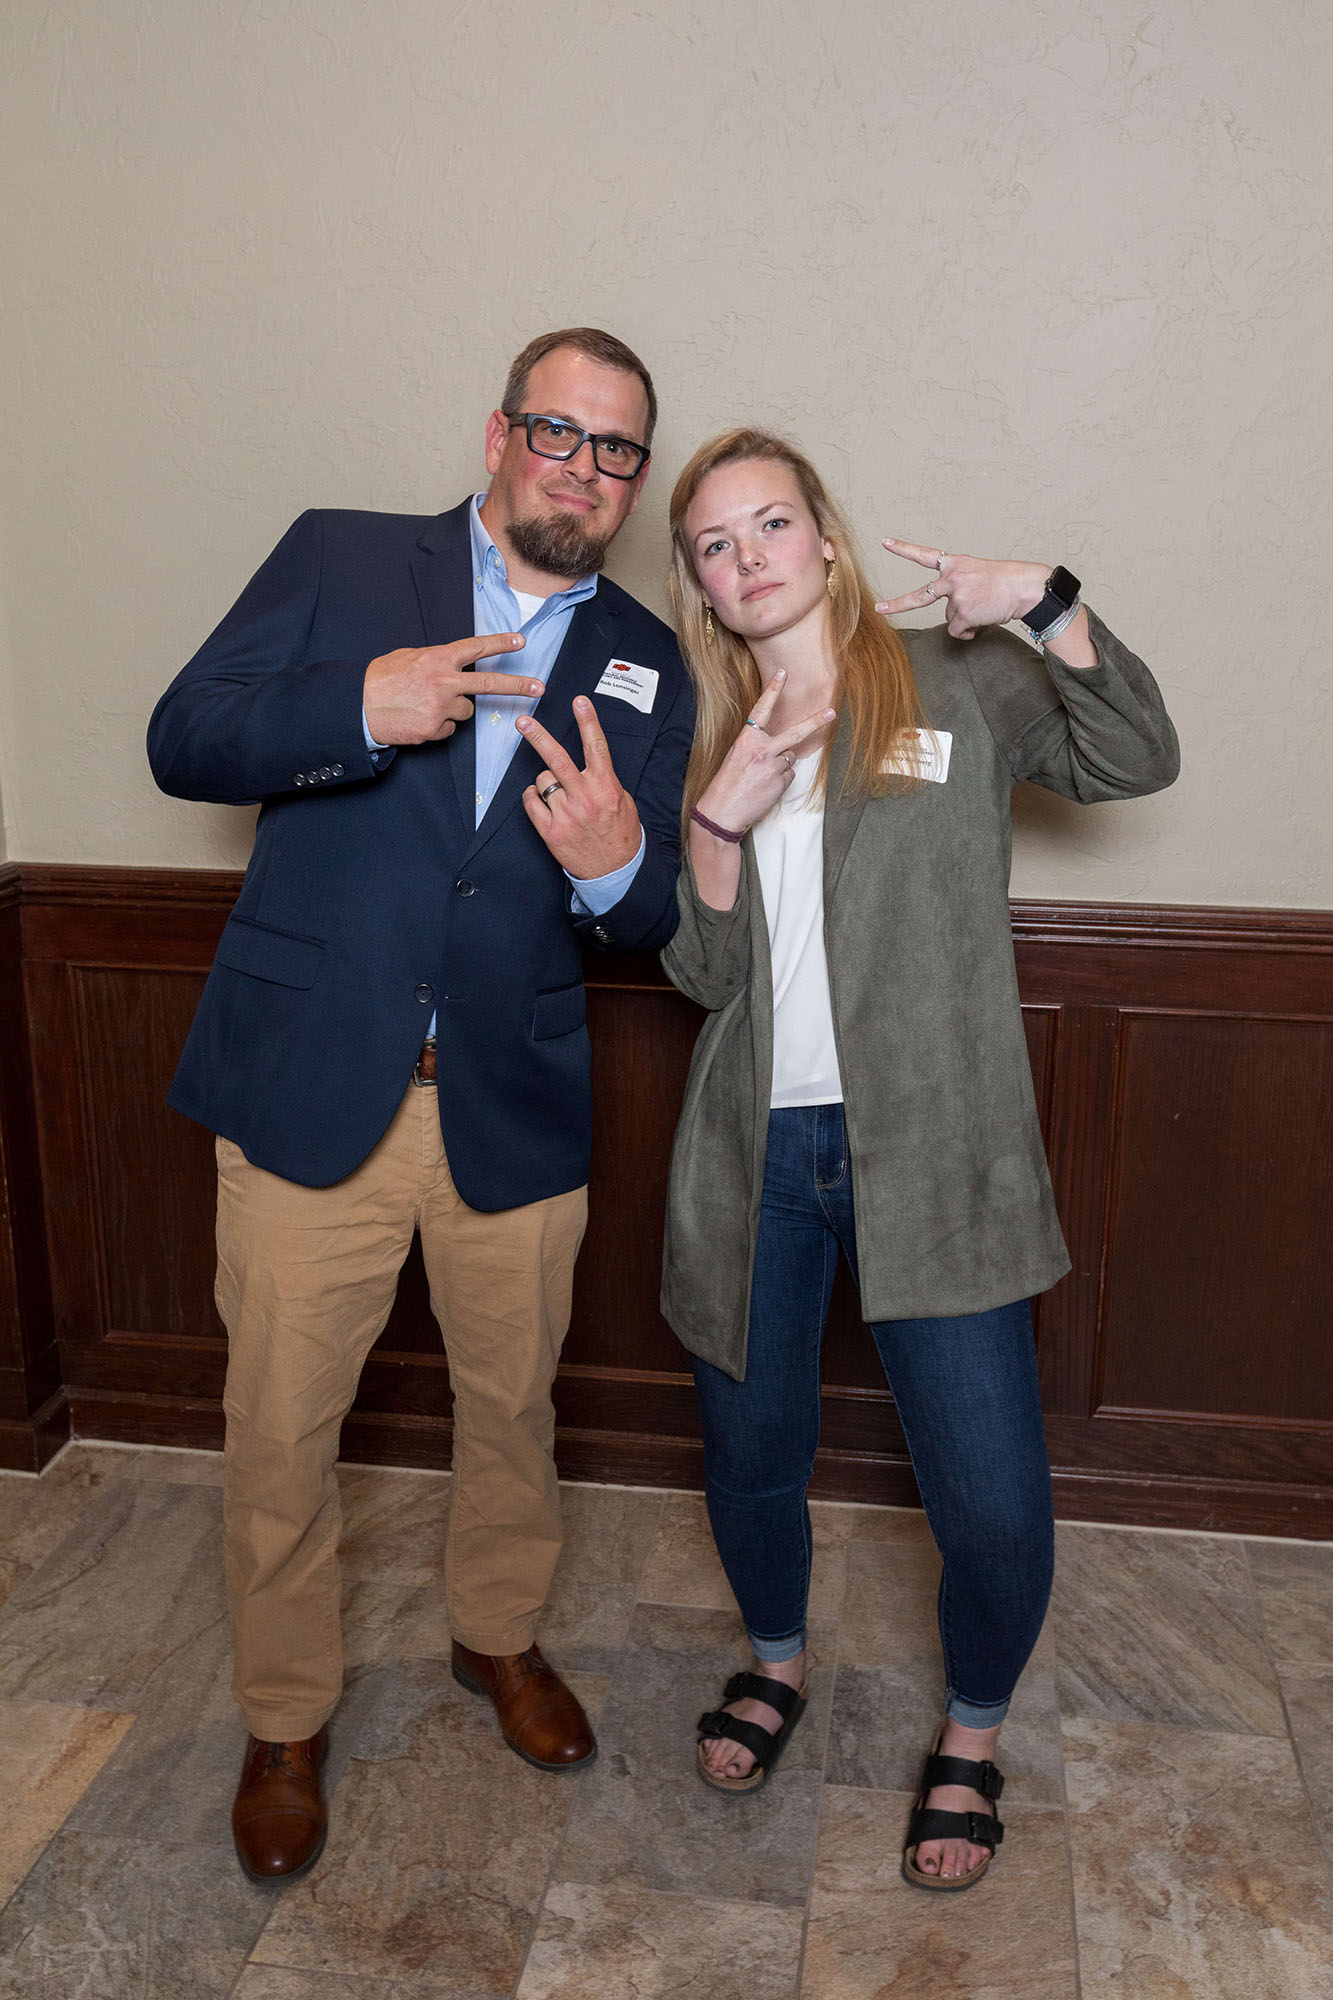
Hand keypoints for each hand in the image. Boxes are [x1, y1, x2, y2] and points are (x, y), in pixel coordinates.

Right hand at [363, 634, 542, 743]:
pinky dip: (437, 725)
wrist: (358, 707)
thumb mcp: (408, 658)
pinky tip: (418, 719)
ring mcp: (441, 706)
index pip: (476, 648)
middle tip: (539, 688)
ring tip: (425, 705)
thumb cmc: (380, 680)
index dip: (500, 643)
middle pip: (489, 683)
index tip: (521, 641)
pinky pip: (447, 728)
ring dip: (453, 710)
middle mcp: (444, 681)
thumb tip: (451, 666)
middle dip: (517, 685)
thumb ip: (435, 661)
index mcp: (437, 658)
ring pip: (465, 711)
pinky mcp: (434, 728)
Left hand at [518, 697, 642, 878]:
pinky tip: (544, 804)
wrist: (615, 872)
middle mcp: (585, 798)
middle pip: (557, 759)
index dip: (588, 721)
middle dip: (538, 737)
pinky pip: (531, 802)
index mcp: (606, 787)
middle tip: (523, 721)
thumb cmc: (620, 834)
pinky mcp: (551, 831)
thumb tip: (586, 765)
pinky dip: (533, 798)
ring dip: (546, 782)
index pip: (596, 747)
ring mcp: (565, 815)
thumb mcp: (623, 802)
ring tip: (559, 795)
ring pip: (542, 780)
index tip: (579, 701)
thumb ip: (604, 781)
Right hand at [695, 671, 836, 835]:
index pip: (762, 709)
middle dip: (816, 722)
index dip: (773, 690)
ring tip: (761, 777)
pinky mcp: (780, 782)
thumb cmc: (726, 784)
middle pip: (795, 733)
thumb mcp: (737, 756)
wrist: (721, 811)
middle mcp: (762, 749)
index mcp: (746, 739)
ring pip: (790, 757)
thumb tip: (782, 747)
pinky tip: (765, 787)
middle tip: (832, 711)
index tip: (783, 673)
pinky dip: (780, 780)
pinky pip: (789, 775)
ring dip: (781, 765)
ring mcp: (773, 766)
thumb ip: (757, 746)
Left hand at [877, 538, 1053, 641]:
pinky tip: (981, 622)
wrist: (1025, 587)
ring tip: (983, 608)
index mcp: (955, 563)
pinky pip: (957, 631)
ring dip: (964, 618)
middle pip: (919, 596)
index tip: (885, 542)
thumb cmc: (1005, 581)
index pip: (925, 555)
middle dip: (897, 604)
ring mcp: (956, 596)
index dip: (904, 549)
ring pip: (949, 618)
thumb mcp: (977, 573)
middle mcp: (952, 578)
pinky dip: (968, 632)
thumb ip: (957, 587)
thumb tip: (953, 620)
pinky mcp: (963, 613)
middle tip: (878, 608)